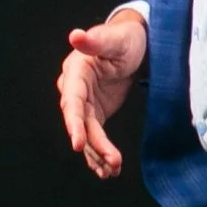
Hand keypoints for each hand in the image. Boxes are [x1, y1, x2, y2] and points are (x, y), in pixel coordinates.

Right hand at [57, 9, 146, 179]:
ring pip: (87, 134)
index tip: (78, 143)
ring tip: (112, 171)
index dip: (74, 123)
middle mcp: (75, 90)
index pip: (72, 101)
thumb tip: (75, 35)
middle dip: (92, 144)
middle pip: (80, 122)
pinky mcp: (95, 113)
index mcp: (76, 72)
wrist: (134, 46)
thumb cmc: (123, 39)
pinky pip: (94, 136)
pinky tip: (108, 170)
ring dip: (98, 154)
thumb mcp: (114, 39)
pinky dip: (100, 153)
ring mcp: (85, 104)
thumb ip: (96, 40)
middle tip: (109, 162)